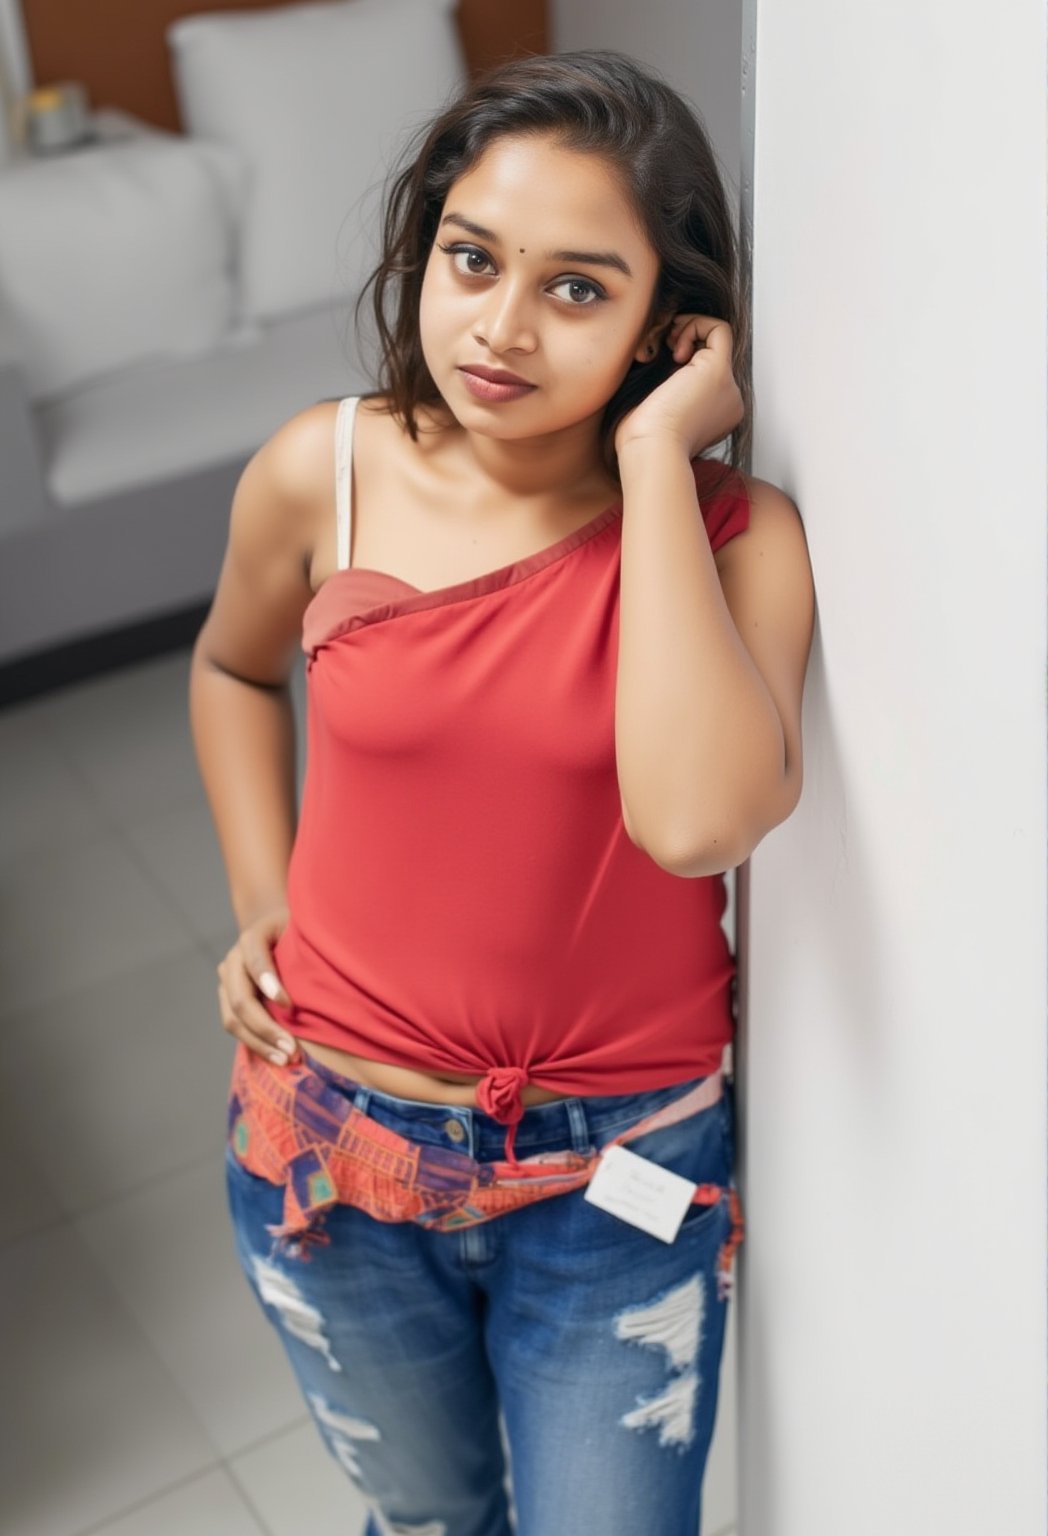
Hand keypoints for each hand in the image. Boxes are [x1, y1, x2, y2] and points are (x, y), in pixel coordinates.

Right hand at [216, 903, 299, 1064]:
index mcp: (252, 937)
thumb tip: (329, 971)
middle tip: (292, 1048)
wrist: (273, 929)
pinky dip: (256, 1044)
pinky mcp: (227, 1001)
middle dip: (266, 1027)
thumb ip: (309, 943)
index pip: (255, 961)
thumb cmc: (299, 931)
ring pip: (233, 1019)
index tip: (289, 1006)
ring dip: (259, 1042)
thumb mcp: (305, 928)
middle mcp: (233, 960)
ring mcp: (226, 982)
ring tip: (286, 1059)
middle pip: (241, 999)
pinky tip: (278, 1057)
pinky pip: (235, 1027)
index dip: (270, 984)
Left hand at [615, 314, 744, 460]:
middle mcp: (726, 401)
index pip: (704, 370)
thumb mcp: (654, 406)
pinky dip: (694, 324)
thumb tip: (653, 351)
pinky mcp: (720, 371)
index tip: (657, 358)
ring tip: (666, 345)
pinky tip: (674, 344)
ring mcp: (727, 386)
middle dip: (683, 339)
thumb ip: (663, 383)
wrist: (651, 450)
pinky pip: (718, 329)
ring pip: (716, 338)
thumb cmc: (642, 439)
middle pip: (711, 353)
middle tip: (659, 348)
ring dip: (686, 330)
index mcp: (713, 414)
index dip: (682, 354)